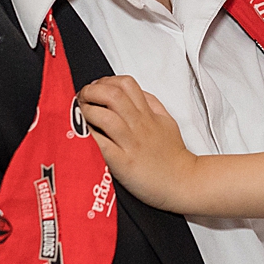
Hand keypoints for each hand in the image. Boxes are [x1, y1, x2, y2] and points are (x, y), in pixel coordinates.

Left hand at [76, 76, 196, 212]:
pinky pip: (102, 145)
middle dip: (92, 91)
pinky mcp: (123, 163)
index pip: (126, 84)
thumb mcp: (167, 121)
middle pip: (113, 95)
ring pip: (106, 117)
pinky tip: (82, 135)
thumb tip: (135, 92)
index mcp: (148, 114)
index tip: (96, 87)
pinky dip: (89, 136)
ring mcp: (131, 143)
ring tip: (81, 114)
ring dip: (88, 111)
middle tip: (83, 97)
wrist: (183, 182)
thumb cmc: (173, 155)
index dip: (106, 81)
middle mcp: (139, 125)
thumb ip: (152, 104)